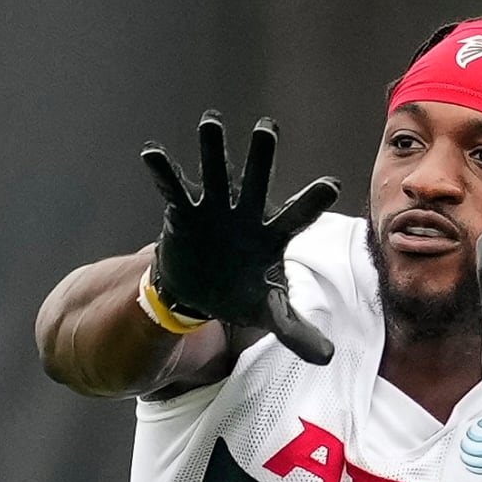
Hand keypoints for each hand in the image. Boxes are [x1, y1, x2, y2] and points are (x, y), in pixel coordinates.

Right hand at [140, 110, 340, 364]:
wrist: (202, 291)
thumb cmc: (242, 293)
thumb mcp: (270, 314)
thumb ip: (297, 332)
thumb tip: (328, 359)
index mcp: (272, 236)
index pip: (297, 217)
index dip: (311, 201)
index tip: (330, 186)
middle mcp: (246, 215)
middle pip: (257, 183)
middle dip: (261, 157)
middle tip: (267, 128)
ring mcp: (215, 211)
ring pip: (214, 175)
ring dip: (212, 150)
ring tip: (211, 123)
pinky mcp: (184, 215)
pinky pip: (173, 190)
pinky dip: (162, 173)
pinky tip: (151, 154)